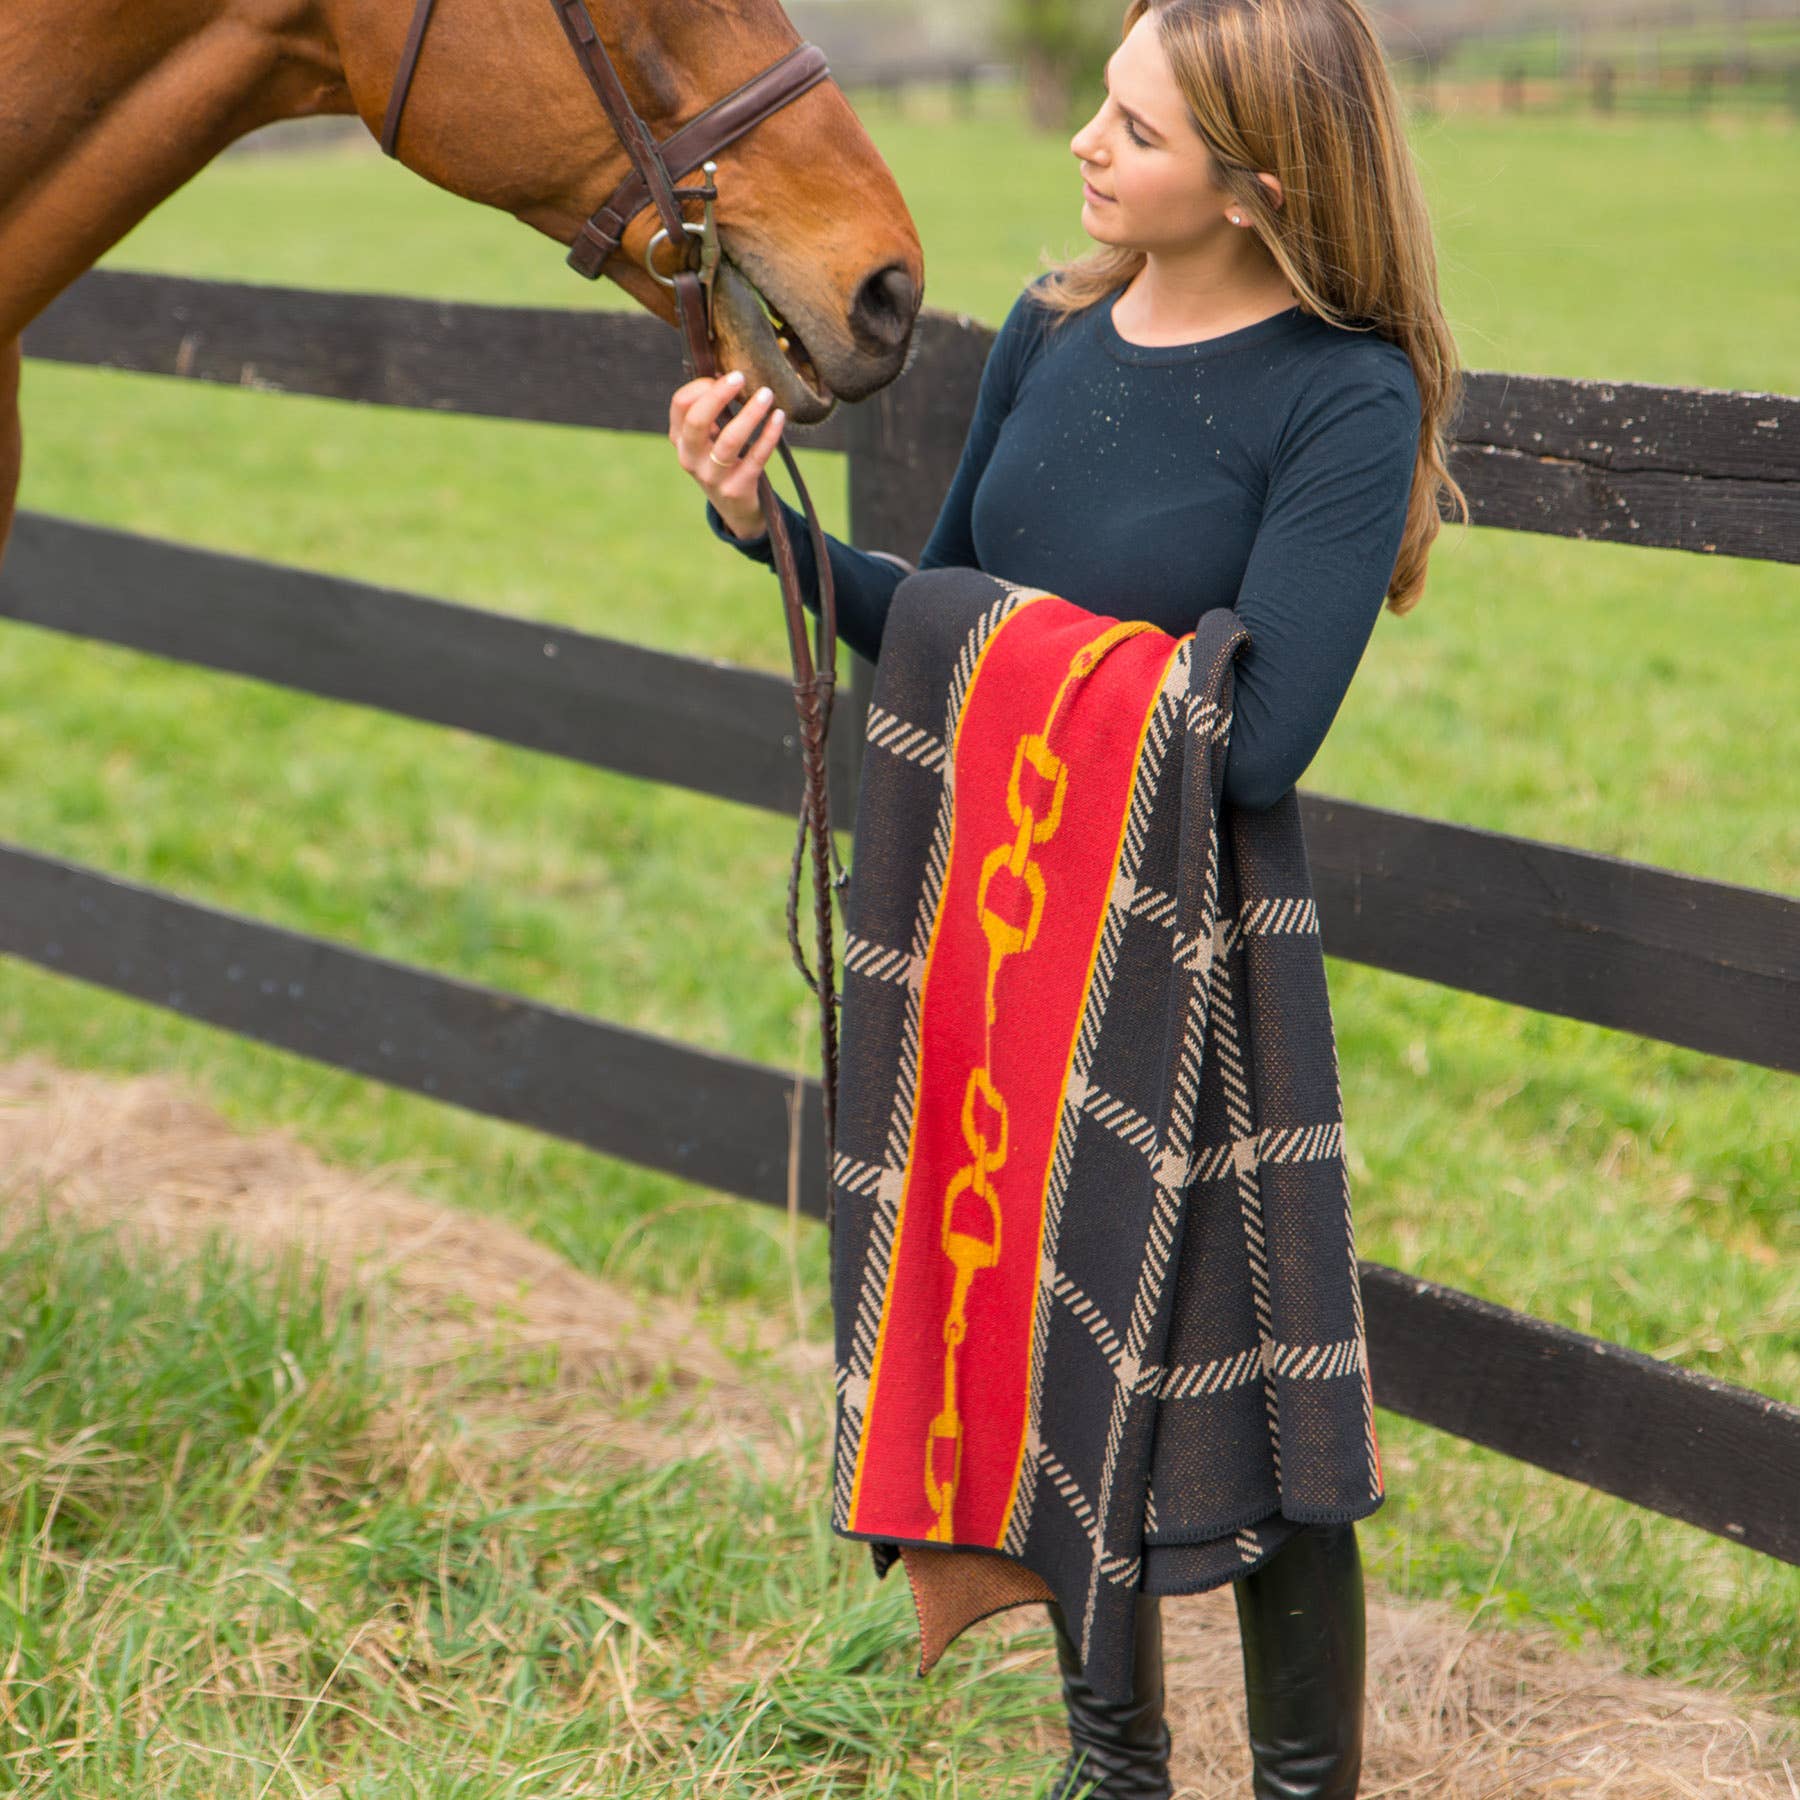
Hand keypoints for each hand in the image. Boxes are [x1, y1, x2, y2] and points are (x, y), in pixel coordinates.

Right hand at [669, 369, 786, 541]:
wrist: (736, 510)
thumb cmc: (723, 461)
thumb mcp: (708, 438)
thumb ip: (713, 411)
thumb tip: (731, 373)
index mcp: (680, 439)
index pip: (681, 404)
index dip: (702, 386)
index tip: (726, 377)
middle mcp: (690, 458)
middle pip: (697, 420)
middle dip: (718, 395)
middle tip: (740, 377)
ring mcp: (712, 476)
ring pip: (729, 440)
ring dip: (750, 414)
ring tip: (767, 394)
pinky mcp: (737, 488)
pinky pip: (756, 457)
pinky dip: (769, 435)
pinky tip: (779, 418)